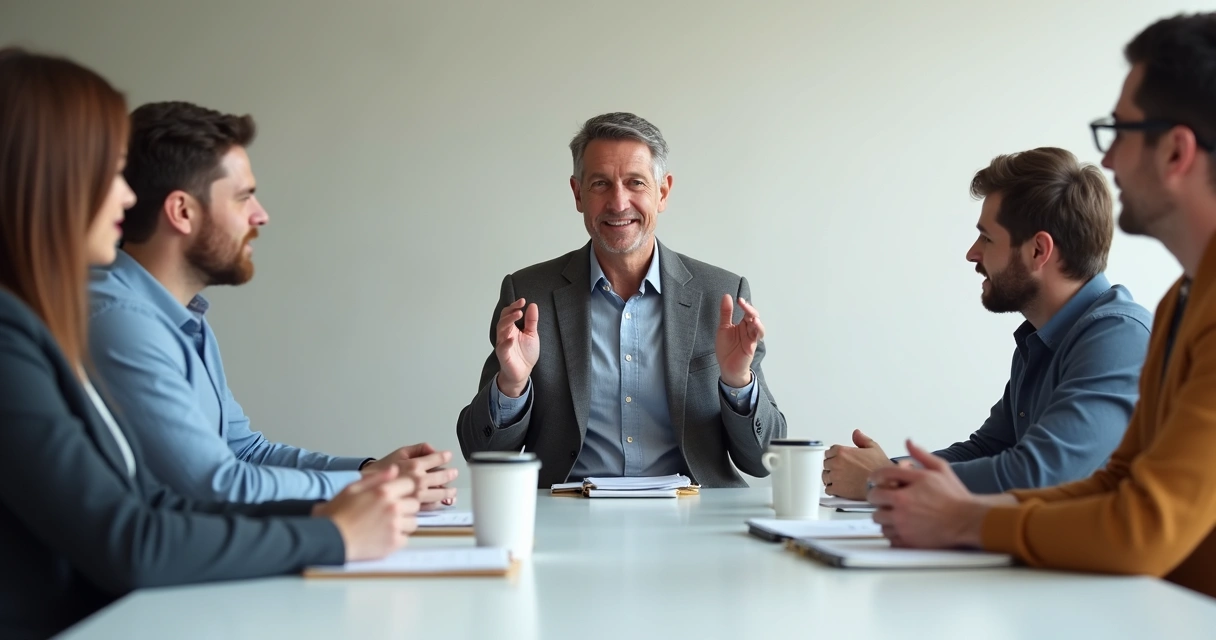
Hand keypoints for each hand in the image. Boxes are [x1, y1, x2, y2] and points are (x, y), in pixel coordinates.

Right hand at [313, 466, 419, 561]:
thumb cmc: (337, 513)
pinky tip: (383, 536)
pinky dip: (397, 538)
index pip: (411, 484)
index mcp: (384, 491)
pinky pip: (405, 538)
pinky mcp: (394, 543)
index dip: (404, 489)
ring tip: (385, 525)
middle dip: (405, 507)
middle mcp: (393, 507)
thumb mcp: (352, 488)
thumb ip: (377, 477)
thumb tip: (395, 469)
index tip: (397, 495)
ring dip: (403, 523)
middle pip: (415, 504)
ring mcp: (395, 526)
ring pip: (413, 522)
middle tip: (389, 512)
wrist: (329, 539)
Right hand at [362, 444, 458, 509]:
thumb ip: (416, 450)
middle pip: (441, 478)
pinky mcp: (413, 509)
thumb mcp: (398, 453)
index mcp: (413, 466)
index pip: (435, 459)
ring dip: (447, 492)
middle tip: (453, 472)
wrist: (362, 493)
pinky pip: (430, 508)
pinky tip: (439, 502)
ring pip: (438, 495)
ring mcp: (416, 497)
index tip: (448, 456)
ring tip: (452, 491)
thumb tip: (431, 449)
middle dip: (449, 474)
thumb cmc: (376, 474)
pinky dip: (436, 505)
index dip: (443, 456)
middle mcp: (417, 482)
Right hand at [494, 298, 538, 396]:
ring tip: (517, 315)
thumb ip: (531, 321)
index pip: (509, 313)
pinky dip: (506, 342)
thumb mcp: (532, 334)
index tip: (523, 300)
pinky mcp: (503, 355)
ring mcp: (503, 344)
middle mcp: (506, 334)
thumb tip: (532, 305)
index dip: (514, 306)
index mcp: (512, 328)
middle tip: (520, 308)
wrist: (523, 372)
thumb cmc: (525, 353)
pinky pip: (502, 347)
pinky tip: (511, 338)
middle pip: (503, 319)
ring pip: (501, 330)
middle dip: (510, 312)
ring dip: (508, 321)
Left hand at [715, 294, 763, 387]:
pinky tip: (755, 325)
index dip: (744, 305)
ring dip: (756, 320)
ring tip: (752, 315)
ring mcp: (751, 338)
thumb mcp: (723, 328)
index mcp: (742, 325)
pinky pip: (756, 337)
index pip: (747, 312)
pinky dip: (757, 330)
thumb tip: (726, 296)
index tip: (739, 300)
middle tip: (743, 303)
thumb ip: (726, 313)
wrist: (727, 367)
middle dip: (750, 310)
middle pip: (754, 317)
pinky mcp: (751, 347)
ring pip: (758, 327)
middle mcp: (749, 330)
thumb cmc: (726, 349)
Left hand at [822, 429, 893, 499]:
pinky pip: (827, 489)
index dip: (834, 455)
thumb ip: (862, 439)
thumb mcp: (874, 448)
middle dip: (832, 466)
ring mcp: (835, 476)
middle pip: (826, 463)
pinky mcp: (837, 489)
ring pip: (825, 476)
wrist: (884, 484)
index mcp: (842, 451)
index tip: (838, 459)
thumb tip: (856, 434)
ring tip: (838, 479)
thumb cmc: (880, 467)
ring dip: (830, 478)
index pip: (829, 451)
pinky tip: (838, 489)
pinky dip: (832, 489)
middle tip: (840, 469)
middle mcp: (836, 463)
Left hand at [867, 440, 991, 548]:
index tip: (876, 480)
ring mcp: (903, 523)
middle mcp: (903, 504)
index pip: (880, 474)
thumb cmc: (955, 496)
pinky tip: (901, 526)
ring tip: (894, 513)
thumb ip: (921, 455)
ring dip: (884, 515)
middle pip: (874, 497)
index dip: (876, 476)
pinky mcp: (906, 540)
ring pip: (878, 518)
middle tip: (884, 498)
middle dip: (878, 496)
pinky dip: (892, 531)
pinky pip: (888, 536)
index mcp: (909, 485)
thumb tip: (908, 442)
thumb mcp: (941, 469)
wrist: (967, 521)